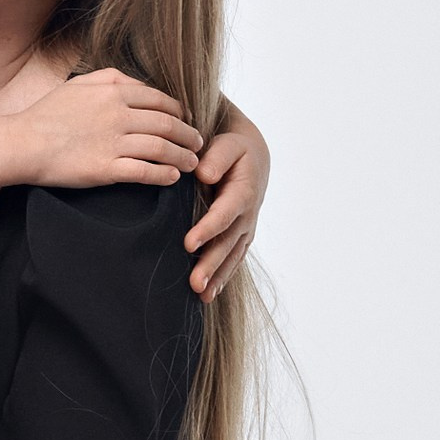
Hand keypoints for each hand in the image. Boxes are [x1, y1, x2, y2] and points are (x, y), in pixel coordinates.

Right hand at [0, 67, 201, 188]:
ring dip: (182, 156)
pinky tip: (171, 178)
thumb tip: (137, 82)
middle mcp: (118, 114)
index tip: (187, 121)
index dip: (180, 111)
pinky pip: (145, 172)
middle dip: (189, 135)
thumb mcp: (78, 84)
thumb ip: (110, 78)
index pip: (161, 100)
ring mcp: (113, 142)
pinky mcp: (106, 169)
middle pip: (168, 124)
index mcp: (113, 92)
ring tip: (190, 163)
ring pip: (162, 148)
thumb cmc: (46, 114)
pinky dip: (163, 175)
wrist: (22, 143)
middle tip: (197, 144)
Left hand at [185, 100, 269, 298]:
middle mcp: (246, 214)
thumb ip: (217, 157)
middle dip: (212, 264)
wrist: (251, 154)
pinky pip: (233, 258)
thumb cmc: (232, 146)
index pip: (224, 214)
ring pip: (232, 255)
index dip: (208, 229)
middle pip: (228, 243)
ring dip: (217, 276)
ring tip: (201, 296)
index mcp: (242, 191)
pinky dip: (223, 276)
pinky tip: (209, 295)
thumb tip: (204, 175)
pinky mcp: (240, 235)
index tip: (188, 244)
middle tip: (194, 284)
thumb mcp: (228, 143)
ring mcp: (245, 227)